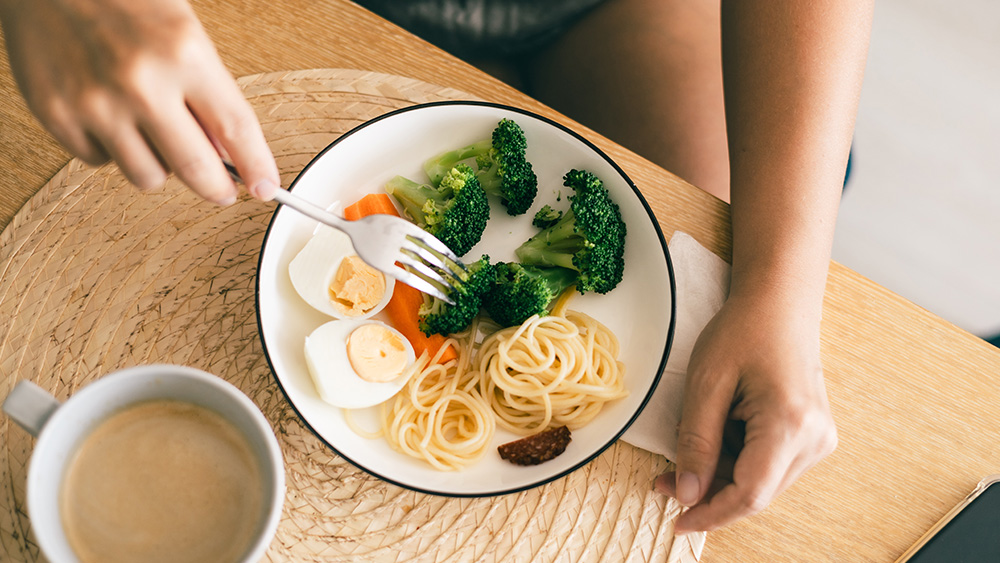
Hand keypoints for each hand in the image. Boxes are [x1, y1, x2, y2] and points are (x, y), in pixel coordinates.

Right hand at [0, 0, 278, 202]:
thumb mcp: (183, 30)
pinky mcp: (57, 115)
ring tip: (154, 131)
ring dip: (160, 164)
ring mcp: (96, 103)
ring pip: (148, 177)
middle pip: (197, 170)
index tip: (265, 188)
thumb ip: (207, 91)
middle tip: (223, 190)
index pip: (236, 129)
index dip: (257, 167)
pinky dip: (111, 148)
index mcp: (184, 53)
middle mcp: (141, 83)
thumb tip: (226, 150)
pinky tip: (111, 116)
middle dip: (218, 188)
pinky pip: (100, 161)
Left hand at [654, 292, 836, 532]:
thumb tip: (688, 494)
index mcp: (791, 424)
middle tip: (663, 481)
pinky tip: (715, 436)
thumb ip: (696, 443)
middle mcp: (815, 439)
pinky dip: (736, 461)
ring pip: (762, 483)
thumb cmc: (743, 331)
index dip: (710, 514)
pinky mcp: (812, 436)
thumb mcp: (706, 384)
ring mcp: (818, 439)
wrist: (779, 304)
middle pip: (757, 493)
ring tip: (686, 448)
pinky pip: (769, 466)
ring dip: (720, 476)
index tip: (676, 522)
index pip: (751, 495)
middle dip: (707, 493)